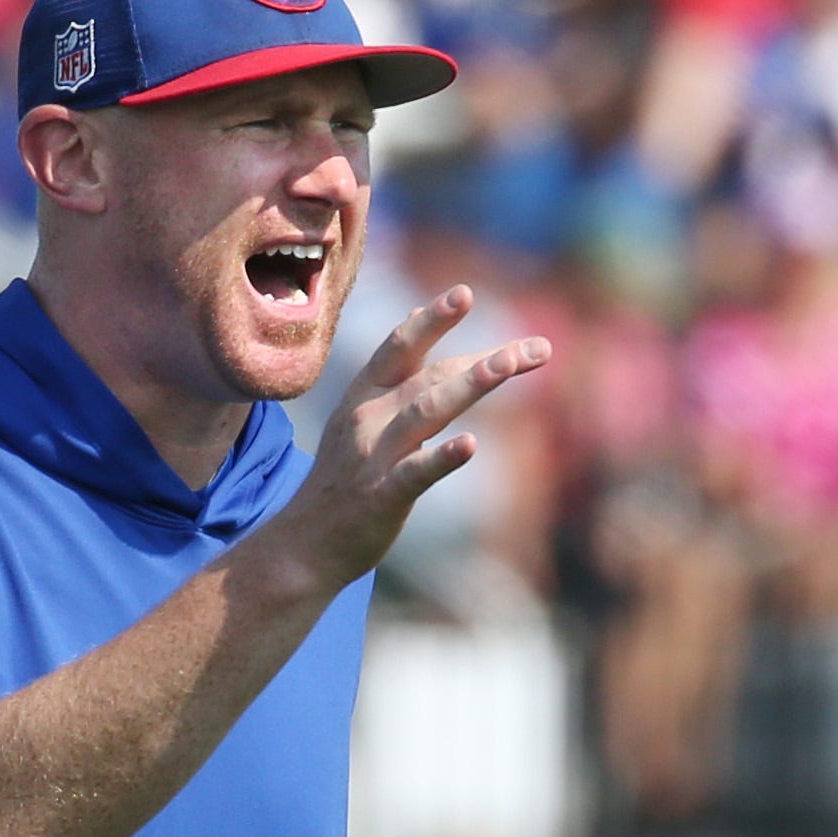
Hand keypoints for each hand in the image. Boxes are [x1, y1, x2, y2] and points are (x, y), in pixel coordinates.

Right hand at [279, 284, 550, 587]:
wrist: (305, 543)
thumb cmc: (345, 477)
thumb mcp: (362, 416)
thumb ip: (397, 375)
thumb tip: (423, 322)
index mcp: (363, 395)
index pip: (401, 346)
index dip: (433, 319)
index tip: (466, 293)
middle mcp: (368, 417)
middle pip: (428, 375)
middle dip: (481, 359)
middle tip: (531, 349)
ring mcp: (374, 456)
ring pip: (426, 412)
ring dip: (470, 386)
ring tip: (509, 365)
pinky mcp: (382, 497)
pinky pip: (416, 473)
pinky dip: (442, 457)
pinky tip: (470, 445)